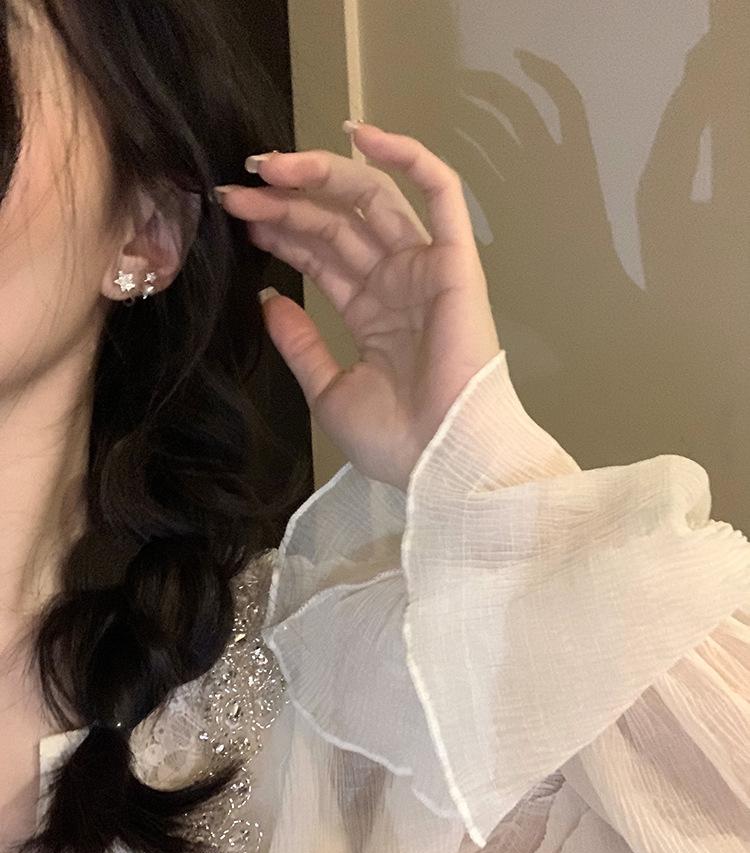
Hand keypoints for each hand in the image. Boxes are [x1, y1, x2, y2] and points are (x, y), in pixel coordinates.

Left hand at [215, 122, 501, 492]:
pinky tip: (360, 134)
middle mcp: (396, 283)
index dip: (280, 229)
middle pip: (336, 223)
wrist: (442, 460)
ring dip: (321, 177)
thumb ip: (299, 343)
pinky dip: (408, 157)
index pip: (320, 255)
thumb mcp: (327, 390)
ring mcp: (425, 268)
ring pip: (372, 201)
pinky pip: (441, 194)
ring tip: (268, 166)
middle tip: (236, 190)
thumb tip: (267, 297)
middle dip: (285, 202)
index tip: (237, 215)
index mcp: (370, 314)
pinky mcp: (455, 261)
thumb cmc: (393, 440)